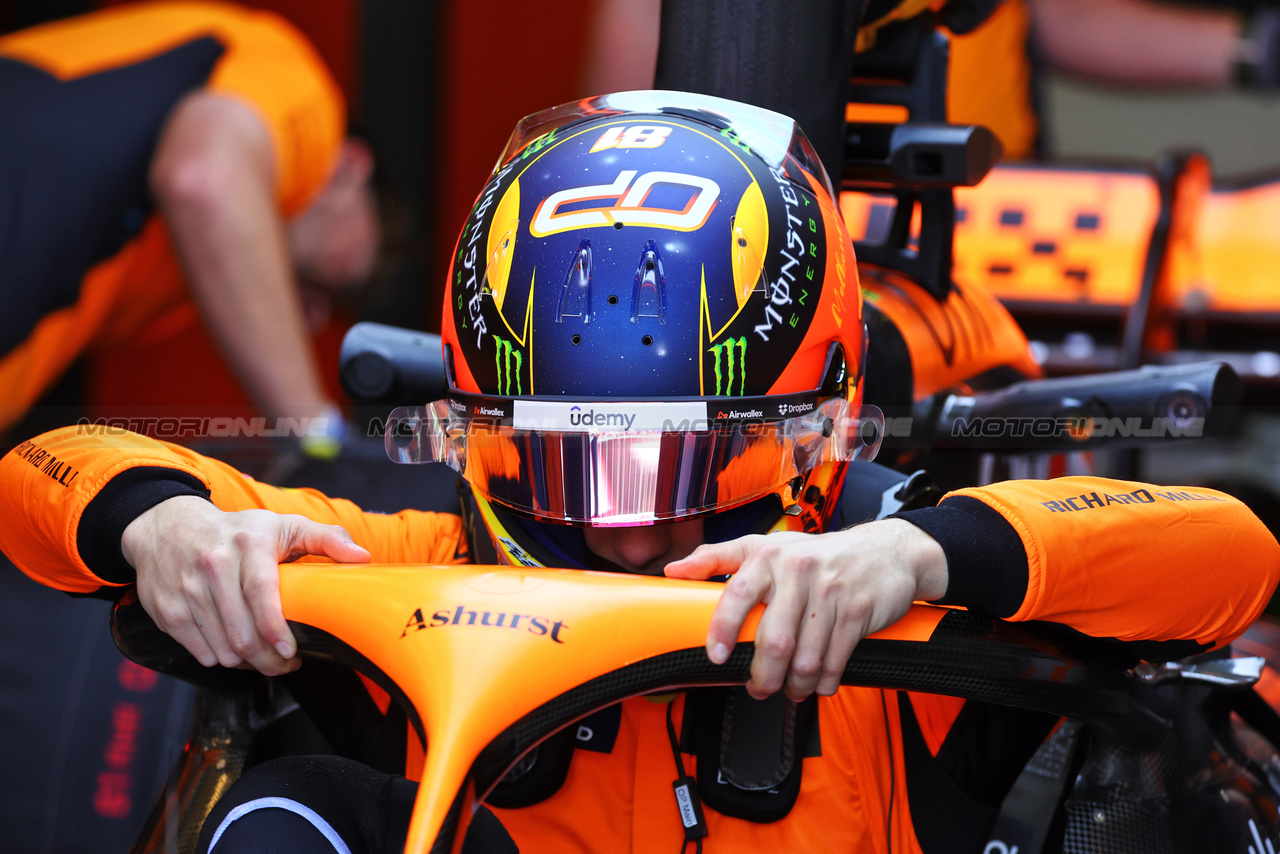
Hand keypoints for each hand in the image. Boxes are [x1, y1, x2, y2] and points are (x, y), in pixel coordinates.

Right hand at [121, 495, 369, 674]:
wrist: (167, 526)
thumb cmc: (238, 530)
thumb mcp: (283, 525)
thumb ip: (326, 539)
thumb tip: (362, 557)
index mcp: (248, 543)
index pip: (260, 593)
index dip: (275, 627)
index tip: (290, 651)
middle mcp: (213, 564)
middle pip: (241, 631)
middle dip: (268, 659)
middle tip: (286, 664)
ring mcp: (186, 589)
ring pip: (222, 647)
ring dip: (247, 663)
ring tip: (265, 657)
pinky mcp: (166, 610)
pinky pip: (200, 651)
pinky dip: (222, 660)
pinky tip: (236, 651)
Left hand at [664, 519, 947, 700]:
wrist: (888, 551)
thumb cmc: (817, 554)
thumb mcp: (764, 546)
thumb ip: (716, 558)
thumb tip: (673, 571)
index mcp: (768, 555)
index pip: (737, 593)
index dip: (724, 628)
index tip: (716, 657)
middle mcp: (798, 570)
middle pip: (774, 640)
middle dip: (763, 676)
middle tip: (758, 688)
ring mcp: (831, 591)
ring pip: (805, 659)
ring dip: (795, 686)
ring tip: (790, 689)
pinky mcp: (858, 611)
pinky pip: (835, 661)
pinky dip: (824, 683)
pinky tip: (819, 684)